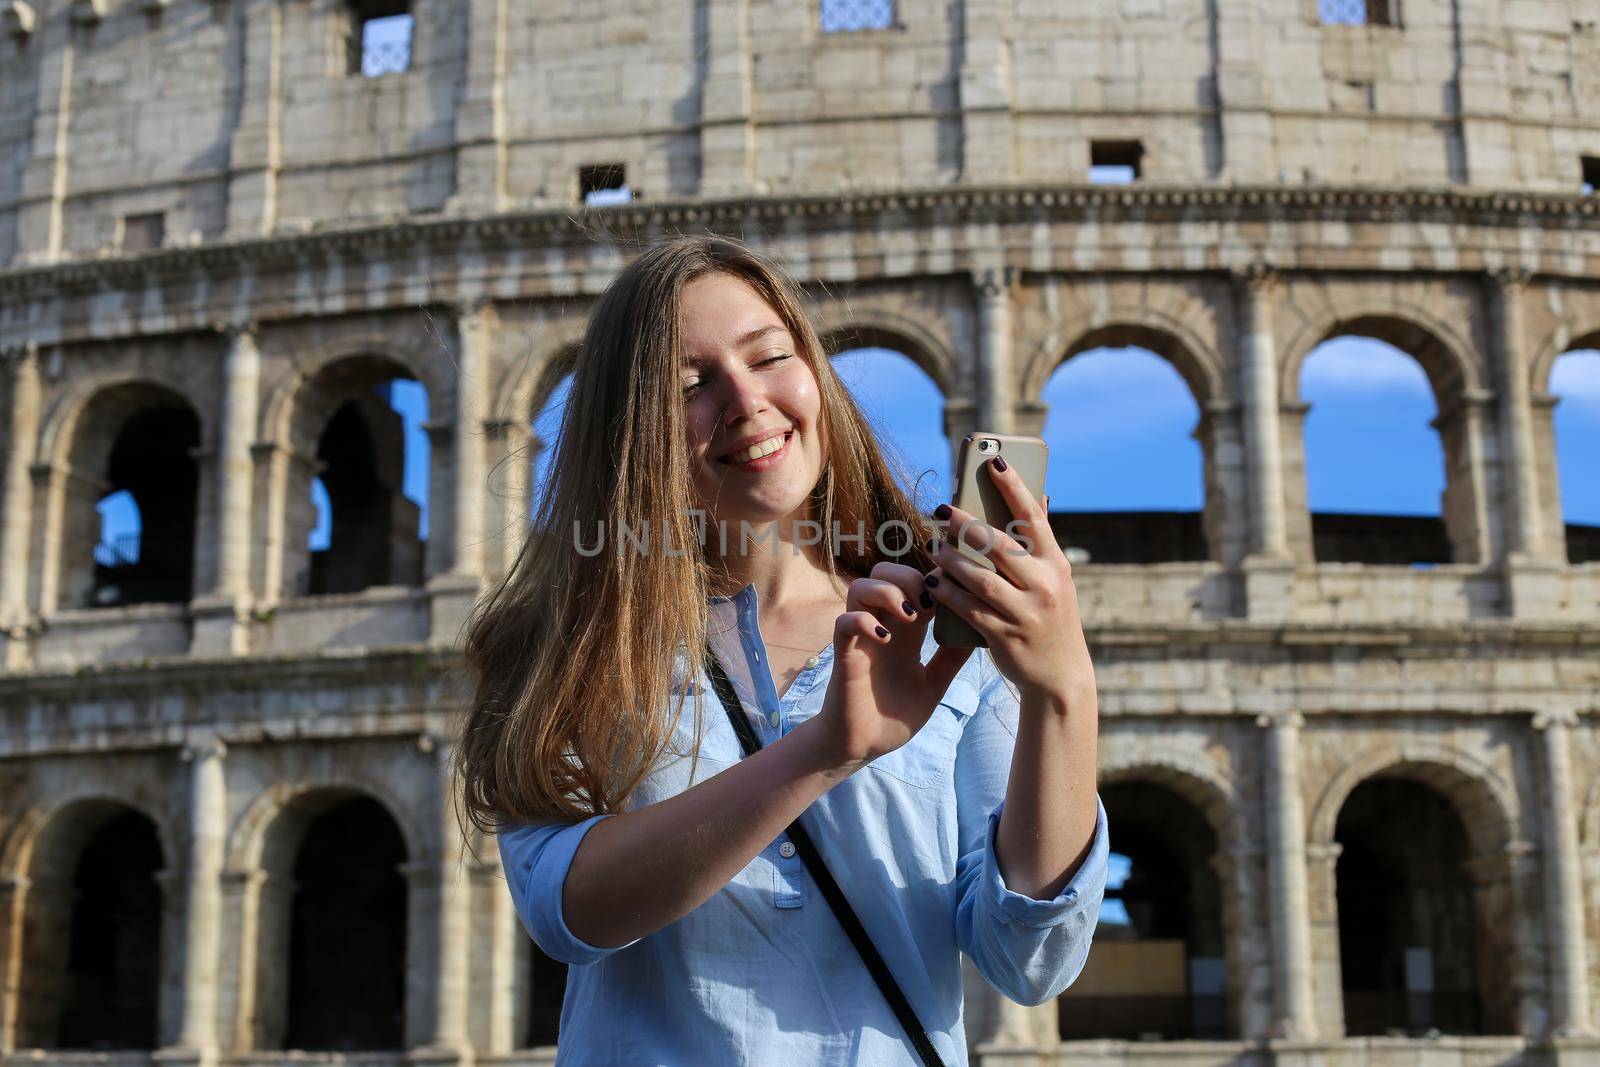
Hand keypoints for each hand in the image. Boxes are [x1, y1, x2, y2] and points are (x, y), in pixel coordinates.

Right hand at [815, 562, 973, 773]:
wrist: (862, 747)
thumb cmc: (893, 717)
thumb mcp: (933, 685)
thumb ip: (951, 659)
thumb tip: (980, 632)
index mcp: (905, 631)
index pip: (913, 584)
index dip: (931, 578)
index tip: (953, 590)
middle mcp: (881, 626)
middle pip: (884, 572)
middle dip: (909, 577)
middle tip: (930, 603)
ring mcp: (861, 638)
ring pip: (861, 587)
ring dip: (888, 592)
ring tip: (911, 616)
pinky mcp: (845, 655)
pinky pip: (845, 622)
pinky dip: (864, 622)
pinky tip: (886, 639)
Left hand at [924, 458, 1094, 707]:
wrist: (1060, 676)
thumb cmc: (1050, 617)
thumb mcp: (1055, 579)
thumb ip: (1041, 542)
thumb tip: (1040, 494)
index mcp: (1057, 565)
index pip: (1034, 518)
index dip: (1013, 487)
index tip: (993, 461)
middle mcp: (1045, 586)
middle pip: (1000, 547)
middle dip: (967, 525)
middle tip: (941, 510)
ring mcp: (1026, 613)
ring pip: (980, 579)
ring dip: (951, 560)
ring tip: (932, 546)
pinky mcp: (1005, 636)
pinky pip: (969, 609)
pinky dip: (947, 593)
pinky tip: (931, 580)